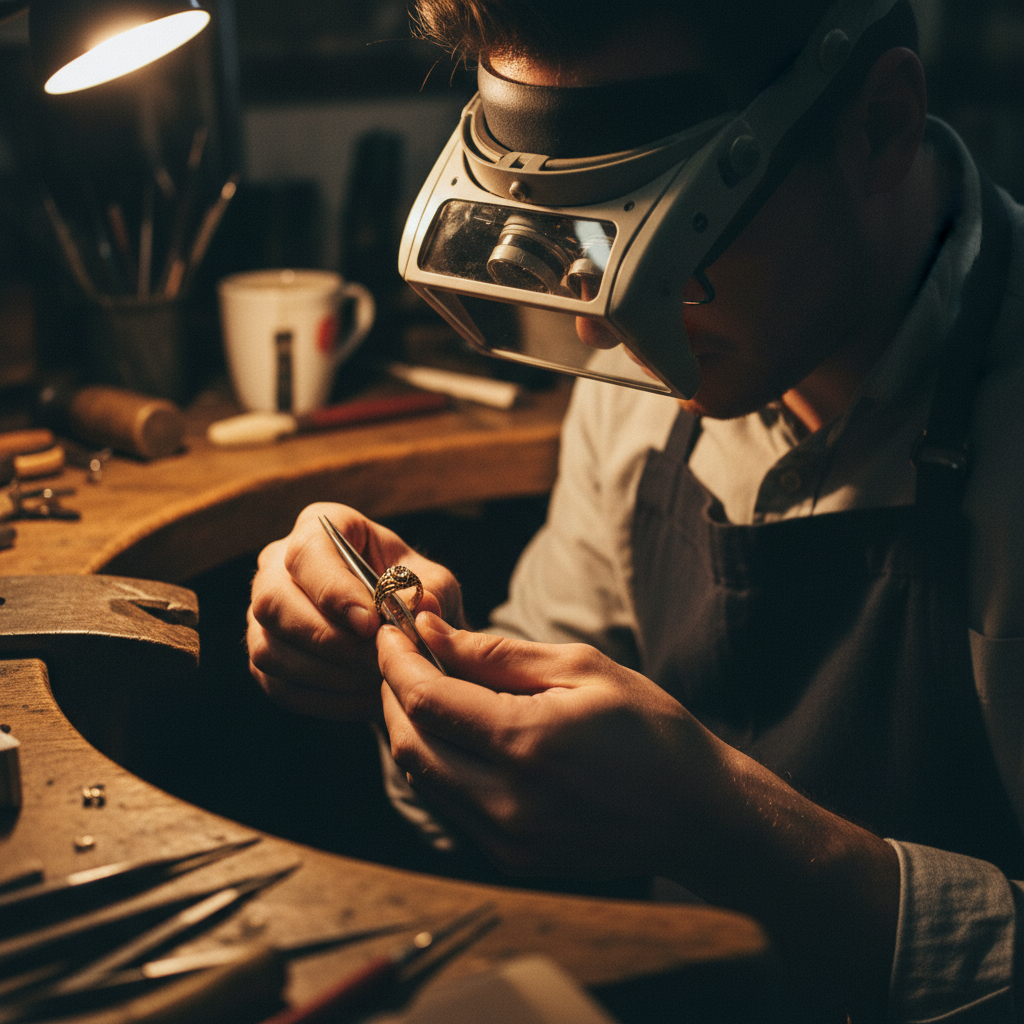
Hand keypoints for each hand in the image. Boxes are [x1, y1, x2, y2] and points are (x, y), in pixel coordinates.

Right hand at [247, 502, 464, 719]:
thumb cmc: (413, 595)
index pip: (307, 553)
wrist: (402, 633)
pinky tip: (366, 698)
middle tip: (378, 661)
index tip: (370, 623)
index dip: (333, 590)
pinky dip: (326, 700)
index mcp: (320, 528)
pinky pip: (280, 687)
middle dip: (329, 639)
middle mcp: (277, 566)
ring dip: (330, 675)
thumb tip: (421, 606)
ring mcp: (261, 615)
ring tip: (379, 681)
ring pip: (271, 650)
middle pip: (273, 603)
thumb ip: (429, 591)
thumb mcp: (434, 584)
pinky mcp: (263, 658)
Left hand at [378, 614, 899, 1017]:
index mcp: (529, 742)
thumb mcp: (583, 668)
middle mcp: (508, 800)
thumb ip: (498, 654)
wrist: (698, 814)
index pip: (427, 698)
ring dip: (409, 729)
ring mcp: (507, 839)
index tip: (391, 632)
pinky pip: (449, 806)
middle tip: (400, 657)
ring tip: (424, 688)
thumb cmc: (650, 729)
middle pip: (410, 742)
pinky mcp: (511, 859)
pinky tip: (456, 734)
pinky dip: (438, 764)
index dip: (397, 661)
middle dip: (392, 693)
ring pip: (422, 778)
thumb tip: (433, 632)